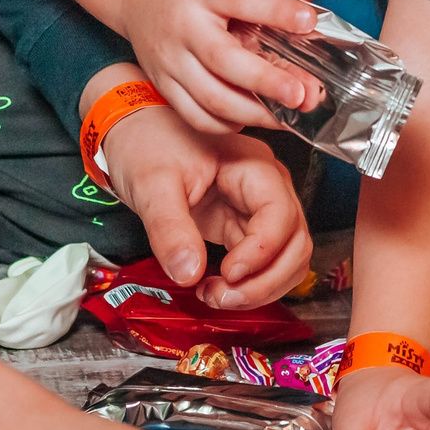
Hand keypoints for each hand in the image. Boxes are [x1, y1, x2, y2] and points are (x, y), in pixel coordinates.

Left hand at [103, 101, 311, 309]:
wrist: (135, 133)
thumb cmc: (146, 143)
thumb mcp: (152, 183)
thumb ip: (170, 228)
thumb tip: (188, 274)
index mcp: (252, 166)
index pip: (280, 215)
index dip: (261, 252)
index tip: (226, 274)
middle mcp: (266, 187)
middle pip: (294, 242)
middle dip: (265, 280)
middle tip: (220, 296)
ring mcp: (258, 208)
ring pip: (287, 258)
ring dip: (262, 287)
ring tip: (216, 295)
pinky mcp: (243, 225)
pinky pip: (265, 262)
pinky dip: (249, 284)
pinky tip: (215, 287)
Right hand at [119, 0, 324, 133]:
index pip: (241, 0)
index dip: (276, 12)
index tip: (308, 21)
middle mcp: (183, 26)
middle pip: (223, 60)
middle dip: (265, 81)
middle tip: (300, 94)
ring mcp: (170, 59)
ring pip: (209, 98)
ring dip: (252, 113)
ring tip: (287, 116)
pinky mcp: (163, 83)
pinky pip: (194, 115)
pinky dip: (225, 124)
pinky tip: (252, 117)